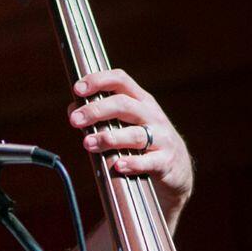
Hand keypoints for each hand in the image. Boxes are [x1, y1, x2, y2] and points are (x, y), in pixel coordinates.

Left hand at [69, 68, 192, 230]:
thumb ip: (102, 116)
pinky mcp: (165, 161)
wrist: (178, 170)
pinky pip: (148, 162)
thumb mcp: (127, 124)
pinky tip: (117, 166)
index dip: (99, 80)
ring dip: (108, 138)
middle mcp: (152, 116)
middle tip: (74, 120)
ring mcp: (161, 138)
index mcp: (141, 102)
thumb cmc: (144, 144)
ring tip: (87, 143)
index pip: (121, 81)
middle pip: (123, 105)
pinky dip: (132, 163)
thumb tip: (73, 109)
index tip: (77, 88)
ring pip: (134, 134)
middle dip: (96, 111)